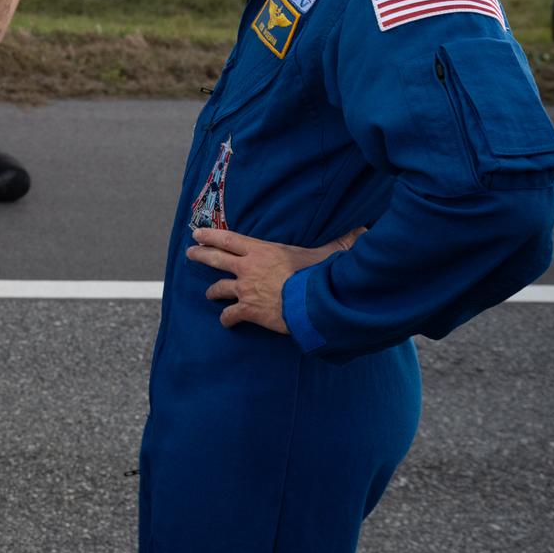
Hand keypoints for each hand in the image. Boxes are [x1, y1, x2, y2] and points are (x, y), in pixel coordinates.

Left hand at [186, 226, 366, 333]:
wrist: (312, 304)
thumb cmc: (319, 275)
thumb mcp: (328, 253)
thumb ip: (341, 241)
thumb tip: (363, 230)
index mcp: (262, 250)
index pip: (229, 238)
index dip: (211, 235)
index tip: (197, 233)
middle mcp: (248, 267)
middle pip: (215, 258)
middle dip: (200, 255)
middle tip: (190, 253)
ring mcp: (245, 290)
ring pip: (218, 288)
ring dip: (212, 291)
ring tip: (208, 294)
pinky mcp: (248, 311)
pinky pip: (229, 315)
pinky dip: (226, 319)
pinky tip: (226, 322)